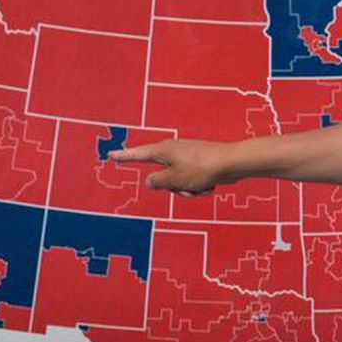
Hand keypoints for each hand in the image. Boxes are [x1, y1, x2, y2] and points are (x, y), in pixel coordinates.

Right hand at [107, 138, 235, 195]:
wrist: (231, 163)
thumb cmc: (201, 168)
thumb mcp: (173, 179)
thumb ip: (156, 182)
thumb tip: (148, 182)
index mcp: (163, 151)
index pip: (137, 155)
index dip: (123, 157)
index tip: (110, 155)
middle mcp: (173, 152)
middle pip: (162, 178)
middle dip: (173, 188)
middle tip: (186, 186)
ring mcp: (186, 158)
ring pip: (178, 183)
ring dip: (188, 190)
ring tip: (200, 187)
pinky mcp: (198, 164)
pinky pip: (191, 182)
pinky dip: (198, 187)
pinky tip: (209, 185)